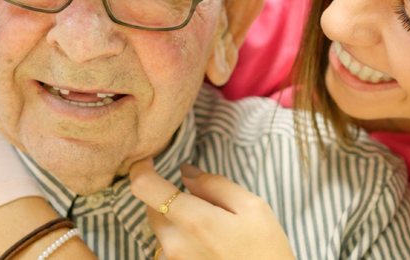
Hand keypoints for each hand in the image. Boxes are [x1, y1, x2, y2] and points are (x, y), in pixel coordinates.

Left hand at [130, 158, 295, 259]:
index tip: (150, 160)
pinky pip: (169, 246)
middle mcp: (175, 244)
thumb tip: (186, 172)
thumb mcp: (253, 207)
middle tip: (203, 199)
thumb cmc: (267, 250)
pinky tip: (208, 243)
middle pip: (151, 206)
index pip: (145, 188)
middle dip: (169, 194)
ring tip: (211, 224)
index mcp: (194, 221)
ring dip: (175, 217)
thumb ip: (215, 184)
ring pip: (160, 227)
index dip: (141, 168)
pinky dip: (181, 236)